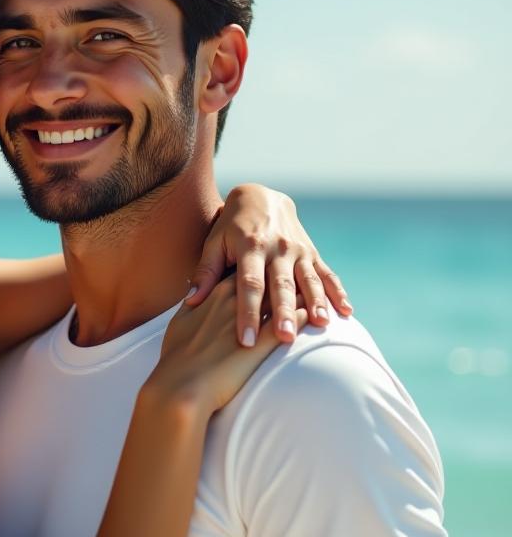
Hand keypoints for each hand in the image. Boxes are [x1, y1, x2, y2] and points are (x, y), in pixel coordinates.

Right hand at [148, 277, 306, 415]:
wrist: (183, 386)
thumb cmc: (177, 358)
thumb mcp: (180, 323)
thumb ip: (191, 305)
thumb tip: (193, 297)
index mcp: (218, 292)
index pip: (244, 271)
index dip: (258, 268)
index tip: (269, 264)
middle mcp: (239, 298)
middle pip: (270, 278)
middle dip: (286, 274)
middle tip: (299, 272)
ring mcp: (254, 318)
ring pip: (286, 295)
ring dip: (303, 293)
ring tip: (316, 293)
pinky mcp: (266, 339)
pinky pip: (295, 320)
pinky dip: (308, 314)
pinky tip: (318, 315)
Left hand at [185, 184, 350, 346]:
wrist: (260, 196)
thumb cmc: (230, 226)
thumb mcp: (214, 242)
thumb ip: (206, 271)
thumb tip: (191, 301)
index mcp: (250, 246)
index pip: (248, 285)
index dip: (247, 313)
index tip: (245, 340)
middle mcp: (278, 248)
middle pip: (281, 285)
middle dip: (284, 312)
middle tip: (286, 338)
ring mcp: (298, 249)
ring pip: (308, 279)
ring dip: (316, 302)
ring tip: (321, 325)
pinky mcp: (312, 252)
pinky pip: (326, 273)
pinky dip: (337, 292)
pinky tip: (346, 311)